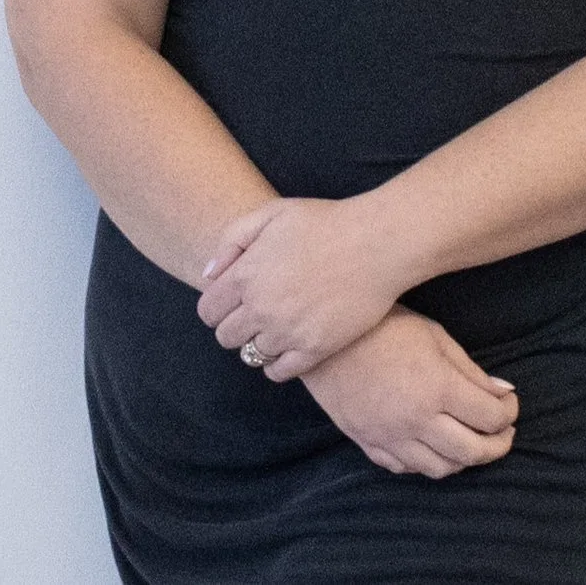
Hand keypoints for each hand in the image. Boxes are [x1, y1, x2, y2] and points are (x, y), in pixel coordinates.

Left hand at [197, 196, 408, 381]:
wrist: (377, 243)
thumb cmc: (324, 223)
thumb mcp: (270, 213)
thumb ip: (231, 240)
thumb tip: (208, 275)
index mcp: (245, 275)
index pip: (208, 311)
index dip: (217, 307)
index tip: (233, 302)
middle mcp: (260, 307)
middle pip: (226, 337)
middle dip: (234, 326)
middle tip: (255, 314)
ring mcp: (287, 331)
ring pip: (250, 355)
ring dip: (257, 343)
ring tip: (277, 326)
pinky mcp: (314, 349)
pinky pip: (279, 372)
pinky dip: (277, 364)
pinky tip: (288, 346)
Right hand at [299, 306, 519, 477]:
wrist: (323, 337)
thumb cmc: (381, 325)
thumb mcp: (433, 335)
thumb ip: (471, 370)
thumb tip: (504, 392)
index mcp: (437, 387)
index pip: (491, 417)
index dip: (509, 412)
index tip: (509, 403)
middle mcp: (416, 420)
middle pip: (472, 452)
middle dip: (498, 445)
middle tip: (503, 433)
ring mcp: (390, 436)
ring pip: (441, 469)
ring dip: (464, 460)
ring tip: (471, 442)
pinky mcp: (367, 443)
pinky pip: (405, 468)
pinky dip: (425, 463)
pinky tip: (432, 446)